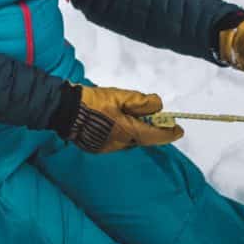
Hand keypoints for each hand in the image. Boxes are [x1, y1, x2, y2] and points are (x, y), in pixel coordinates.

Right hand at [66, 85, 182, 153]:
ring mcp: (107, 148)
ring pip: (129, 140)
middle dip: (150, 128)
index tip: (179, 130)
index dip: (169, 134)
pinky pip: (117, 141)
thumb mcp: (120, 95)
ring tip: (129, 113)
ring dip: (134, 130)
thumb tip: (158, 106)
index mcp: (127, 132)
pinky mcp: (97, 148)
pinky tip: (115, 120)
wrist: (64, 110)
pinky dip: (122, 132)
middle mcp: (120, 144)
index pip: (154, 136)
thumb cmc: (92, 102)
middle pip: (142, 138)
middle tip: (154, 116)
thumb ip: (141, 101)